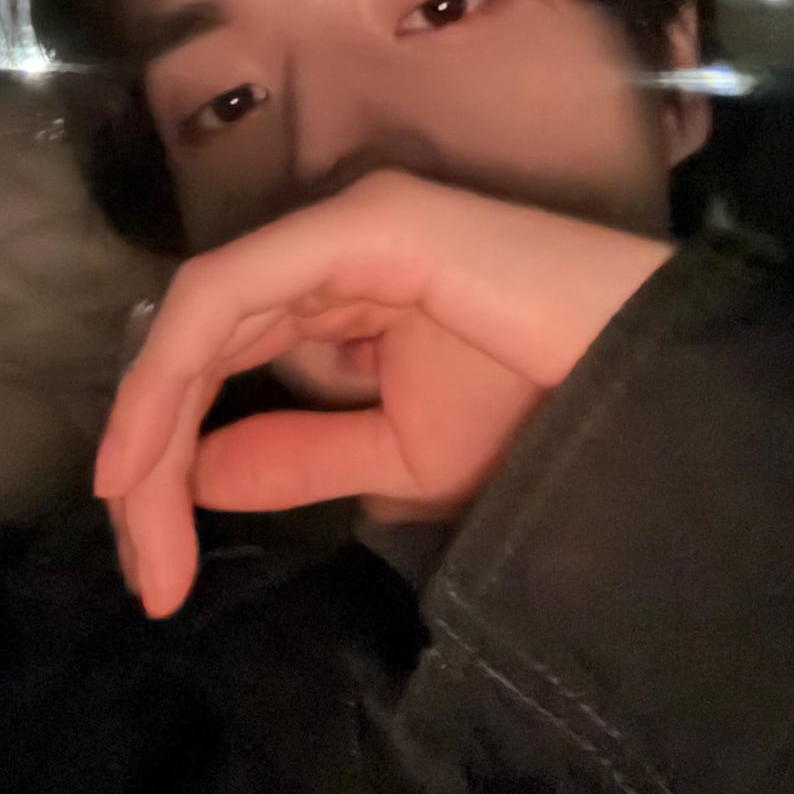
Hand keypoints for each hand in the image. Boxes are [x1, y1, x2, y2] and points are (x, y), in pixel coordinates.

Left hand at [94, 171, 672, 615]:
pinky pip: (234, 291)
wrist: (655, 383)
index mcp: (339, 290)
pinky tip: (145, 457)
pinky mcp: (361, 222)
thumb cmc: (546, 412)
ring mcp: (342, 226)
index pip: (222, 363)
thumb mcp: (398, 457)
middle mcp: (327, 247)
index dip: (168, 457)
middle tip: (146, 570)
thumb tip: (196, 473)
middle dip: (152, 457)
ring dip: (154, 424)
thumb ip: (298, 455)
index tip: (155, 566)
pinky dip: (174, 370)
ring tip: (138, 527)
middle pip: (200, 344)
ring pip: (203, 316)